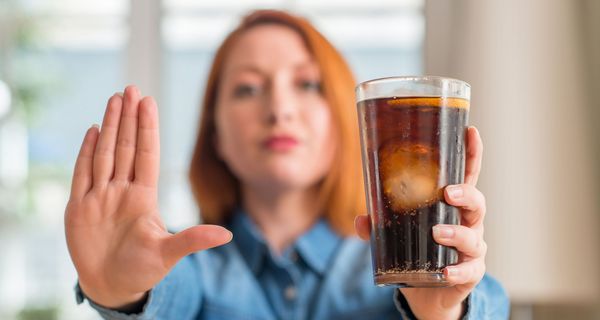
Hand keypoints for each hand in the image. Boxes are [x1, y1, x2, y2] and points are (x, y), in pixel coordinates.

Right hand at [65, 86, 231, 308]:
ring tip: (114, 99)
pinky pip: (82, 173)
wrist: (112, 286)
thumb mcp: (168, 254)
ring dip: (109, 127)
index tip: (149, 102)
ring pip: (105, 153)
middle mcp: (122, 190)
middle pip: (125, 147)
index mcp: (144, 197)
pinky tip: (93, 129)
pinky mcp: (79, 207)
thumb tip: (228, 236)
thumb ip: (193, 240)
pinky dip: (86, 152)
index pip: (147, 154)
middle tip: (131, 88)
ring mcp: (100, 196)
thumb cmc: (142, 270)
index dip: (147, 128)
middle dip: (128, 117)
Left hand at [355, 126, 485, 319]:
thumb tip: (361, 220)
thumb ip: (379, 225)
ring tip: (438, 232)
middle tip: (447, 193)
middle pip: (476, 202)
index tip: (470, 131)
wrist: (429, 291)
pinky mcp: (470, 272)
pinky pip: (468, 270)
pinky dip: (457, 270)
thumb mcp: (396, 232)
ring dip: (456, 232)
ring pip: (473, 235)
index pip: (466, 175)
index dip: (471, 153)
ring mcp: (471, 247)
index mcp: (451, 205)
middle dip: (466, 194)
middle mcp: (467, 222)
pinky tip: (446, 271)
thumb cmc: (418, 249)